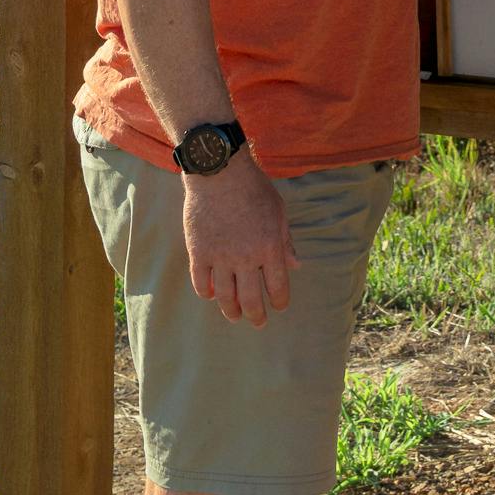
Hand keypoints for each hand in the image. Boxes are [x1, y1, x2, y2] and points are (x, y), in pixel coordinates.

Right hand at [181, 159, 293, 324]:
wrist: (220, 172)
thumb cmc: (254, 188)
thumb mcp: (279, 211)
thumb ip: (286, 241)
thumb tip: (295, 265)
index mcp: (271, 247)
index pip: (278, 287)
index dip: (280, 301)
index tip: (279, 306)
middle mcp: (246, 257)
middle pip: (252, 299)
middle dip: (256, 316)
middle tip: (258, 322)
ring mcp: (221, 257)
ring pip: (225, 297)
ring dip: (231, 311)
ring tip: (235, 315)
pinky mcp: (199, 252)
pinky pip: (201, 282)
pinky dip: (206, 292)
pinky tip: (211, 294)